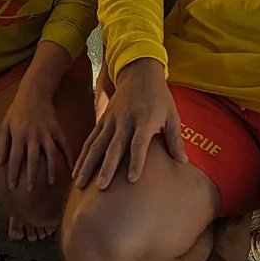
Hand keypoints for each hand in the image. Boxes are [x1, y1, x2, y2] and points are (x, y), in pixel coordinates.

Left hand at [0, 81, 73, 191]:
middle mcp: (33, 135)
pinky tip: (71, 167)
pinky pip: (64, 144)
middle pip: (32, 160)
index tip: (12, 187)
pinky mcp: (57, 128)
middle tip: (30, 190)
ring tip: (50, 183)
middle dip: (31, 176)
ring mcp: (47, 132)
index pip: (14, 158)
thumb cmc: (17, 110)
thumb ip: (2, 143)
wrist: (34, 92)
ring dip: (50, 169)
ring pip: (50, 154)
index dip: (13, 173)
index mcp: (18, 135)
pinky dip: (69, 155)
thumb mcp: (4, 124)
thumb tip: (0, 163)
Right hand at [72, 58, 184, 189]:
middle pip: (114, 147)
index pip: (139, 143)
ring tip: (81, 184)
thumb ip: (175, 139)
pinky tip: (76, 171)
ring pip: (97, 145)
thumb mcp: (172, 115)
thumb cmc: (160, 97)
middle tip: (101, 188)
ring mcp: (111, 120)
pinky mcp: (103, 119)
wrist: (140, 73)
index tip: (132, 180)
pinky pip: (90, 139)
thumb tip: (183, 162)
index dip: (137, 161)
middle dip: (107, 168)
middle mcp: (125, 121)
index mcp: (144, 120)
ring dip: (88, 165)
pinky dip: (82, 156)